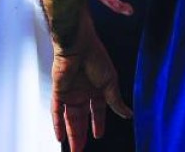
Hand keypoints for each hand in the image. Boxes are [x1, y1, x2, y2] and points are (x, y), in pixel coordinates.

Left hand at [50, 31, 131, 151]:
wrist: (78, 43)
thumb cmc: (95, 56)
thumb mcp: (110, 83)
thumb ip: (116, 101)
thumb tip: (128, 114)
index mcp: (96, 88)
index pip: (97, 111)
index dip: (98, 123)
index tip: (98, 135)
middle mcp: (82, 91)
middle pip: (81, 118)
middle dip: (81, 134)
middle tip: (81, 150)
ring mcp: (70, 91)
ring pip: (69, 118)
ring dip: (71, 134)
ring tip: (74, 149)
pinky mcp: (59, 90)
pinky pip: (56, 110)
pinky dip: (57, 123)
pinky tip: (59, 136)